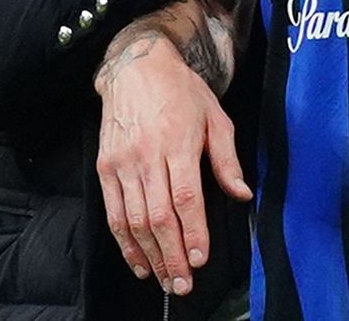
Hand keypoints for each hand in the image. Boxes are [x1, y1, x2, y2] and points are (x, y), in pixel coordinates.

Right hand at [95, 35, 252, 295]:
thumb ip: (227, 159)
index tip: (200, 259)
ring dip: (150, 255)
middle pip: (159, 217)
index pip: (186, 198)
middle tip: (183, 284)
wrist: (136, 65)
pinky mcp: (106, 167)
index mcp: (178, 143)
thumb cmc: (181, 91)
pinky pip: (113, 212)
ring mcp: (123, 163)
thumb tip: (242, 194)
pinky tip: (138, 260)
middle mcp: (148, 155)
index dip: (193, 233)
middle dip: (172, 256)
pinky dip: (125, 242)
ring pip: (134, 220)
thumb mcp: (215, 117)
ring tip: (164, 279)